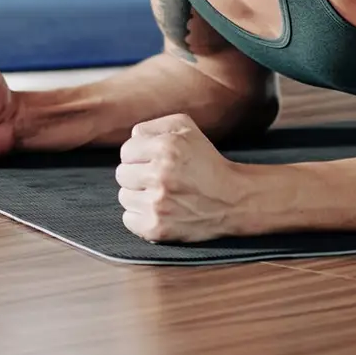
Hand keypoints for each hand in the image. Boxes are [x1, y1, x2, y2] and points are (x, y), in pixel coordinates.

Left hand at [116, 114, 245, 242]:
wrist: (234, 199)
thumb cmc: (208, 162)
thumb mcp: (186, 128)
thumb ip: (154, 125)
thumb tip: (132, 136)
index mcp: (165, 147)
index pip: (126, 151)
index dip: (139, 156)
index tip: (154, 162)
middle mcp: (159, 175)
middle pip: (122, 174)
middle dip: (137, 175)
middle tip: (158, 179)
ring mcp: (158, 204)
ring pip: (124, 197)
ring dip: (139, 196)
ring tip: (161, 195)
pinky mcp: (157, 228)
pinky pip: (129, 219)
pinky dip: (140, 216)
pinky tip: (158, 210)